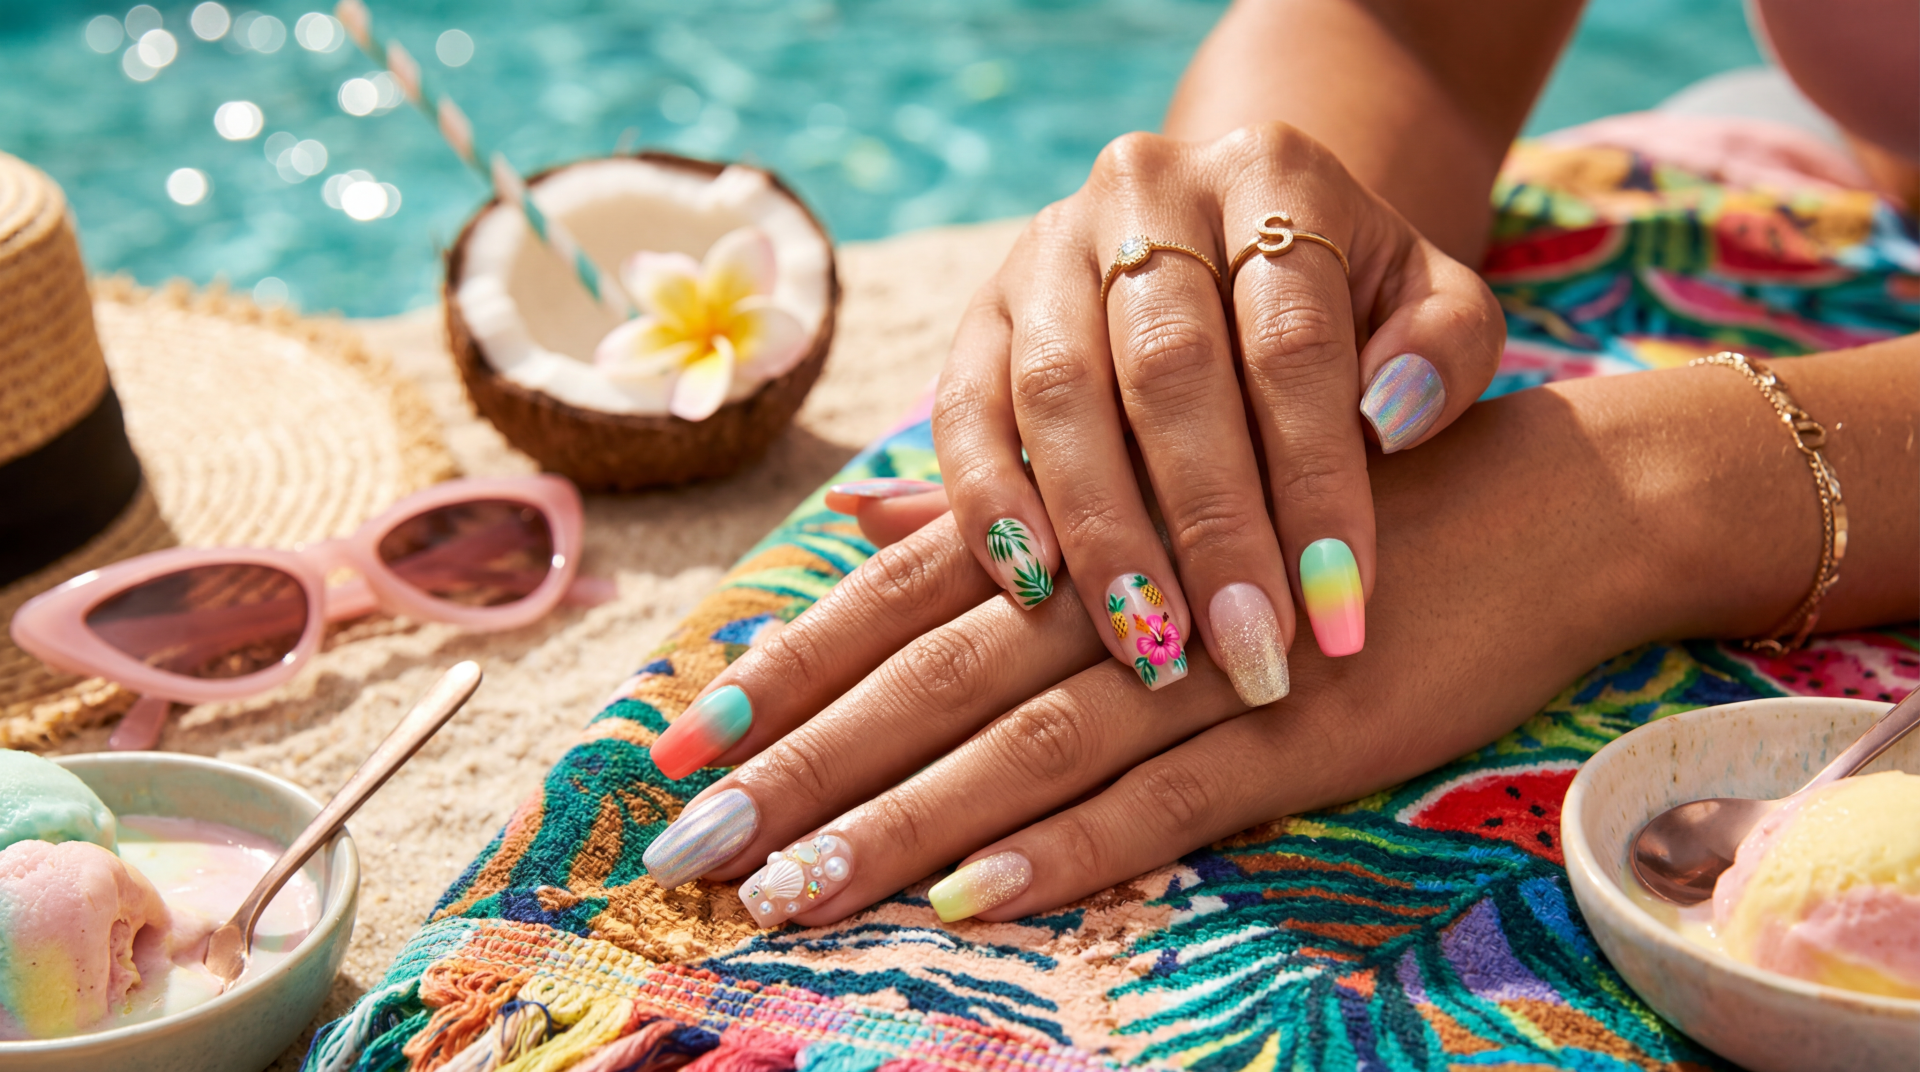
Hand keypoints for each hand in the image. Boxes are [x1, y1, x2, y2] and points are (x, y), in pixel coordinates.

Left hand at [645, 346, 1919, 922]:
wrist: (1537, 495)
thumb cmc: (1334, 483)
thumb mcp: (1174, 480)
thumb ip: (1027, 515)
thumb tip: (879, 534)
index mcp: (1090, 525)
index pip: (903, 597)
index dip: (794, 662)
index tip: (689, 729)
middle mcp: (1126, 590)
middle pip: (929, 681)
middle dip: (804, 763)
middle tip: (688, 837)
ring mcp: (1208, 669)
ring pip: (1016, 750)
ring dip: (894, 823)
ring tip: (786, 888)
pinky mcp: (1294, 743)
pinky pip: (1155, 807)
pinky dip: (1057, 850)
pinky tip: (965, 895)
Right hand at [933, 122, 1503, 708]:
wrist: (1243, 239)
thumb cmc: (1354, 304)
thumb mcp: (1432, 304)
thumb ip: (1443, 352)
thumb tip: (1387, 420)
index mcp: (1274, 174)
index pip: (1294, 340)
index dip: (1317, 481)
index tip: (1342, 609)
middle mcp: (1146, 189)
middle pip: (1169, 368)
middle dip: (1209, 525)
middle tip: (1246, 651)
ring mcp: (1049, 247)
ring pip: (1059, 392)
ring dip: (1101, 532)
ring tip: (1148, 646)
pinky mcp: (982, 310)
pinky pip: (965, 410)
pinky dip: (990, 503)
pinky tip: (1033, 590)